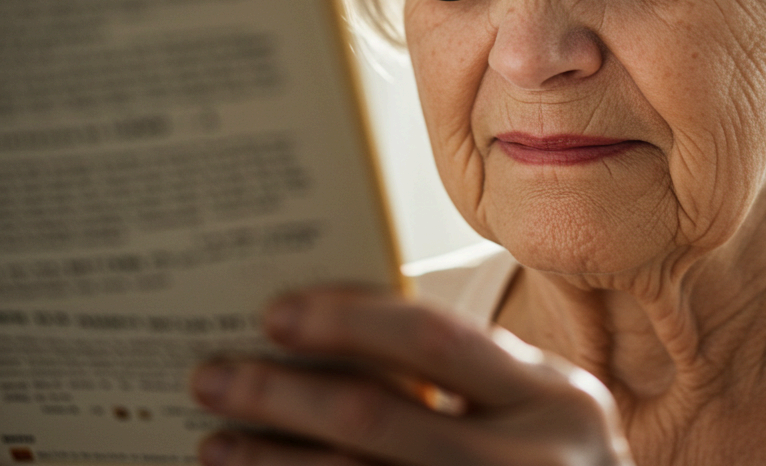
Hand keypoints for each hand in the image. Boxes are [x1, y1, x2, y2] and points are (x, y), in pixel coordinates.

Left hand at [189, 287, 633, 465]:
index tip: (272, 314)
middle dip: (280, 395)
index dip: (346, 322)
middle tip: (211, 377)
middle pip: (376, 419)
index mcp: (554, 398)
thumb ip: (463, 369)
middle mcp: (529, 464)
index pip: (433, 339)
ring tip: (215, 444)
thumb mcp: (534, 401)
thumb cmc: (551, 453)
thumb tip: (325, 328)